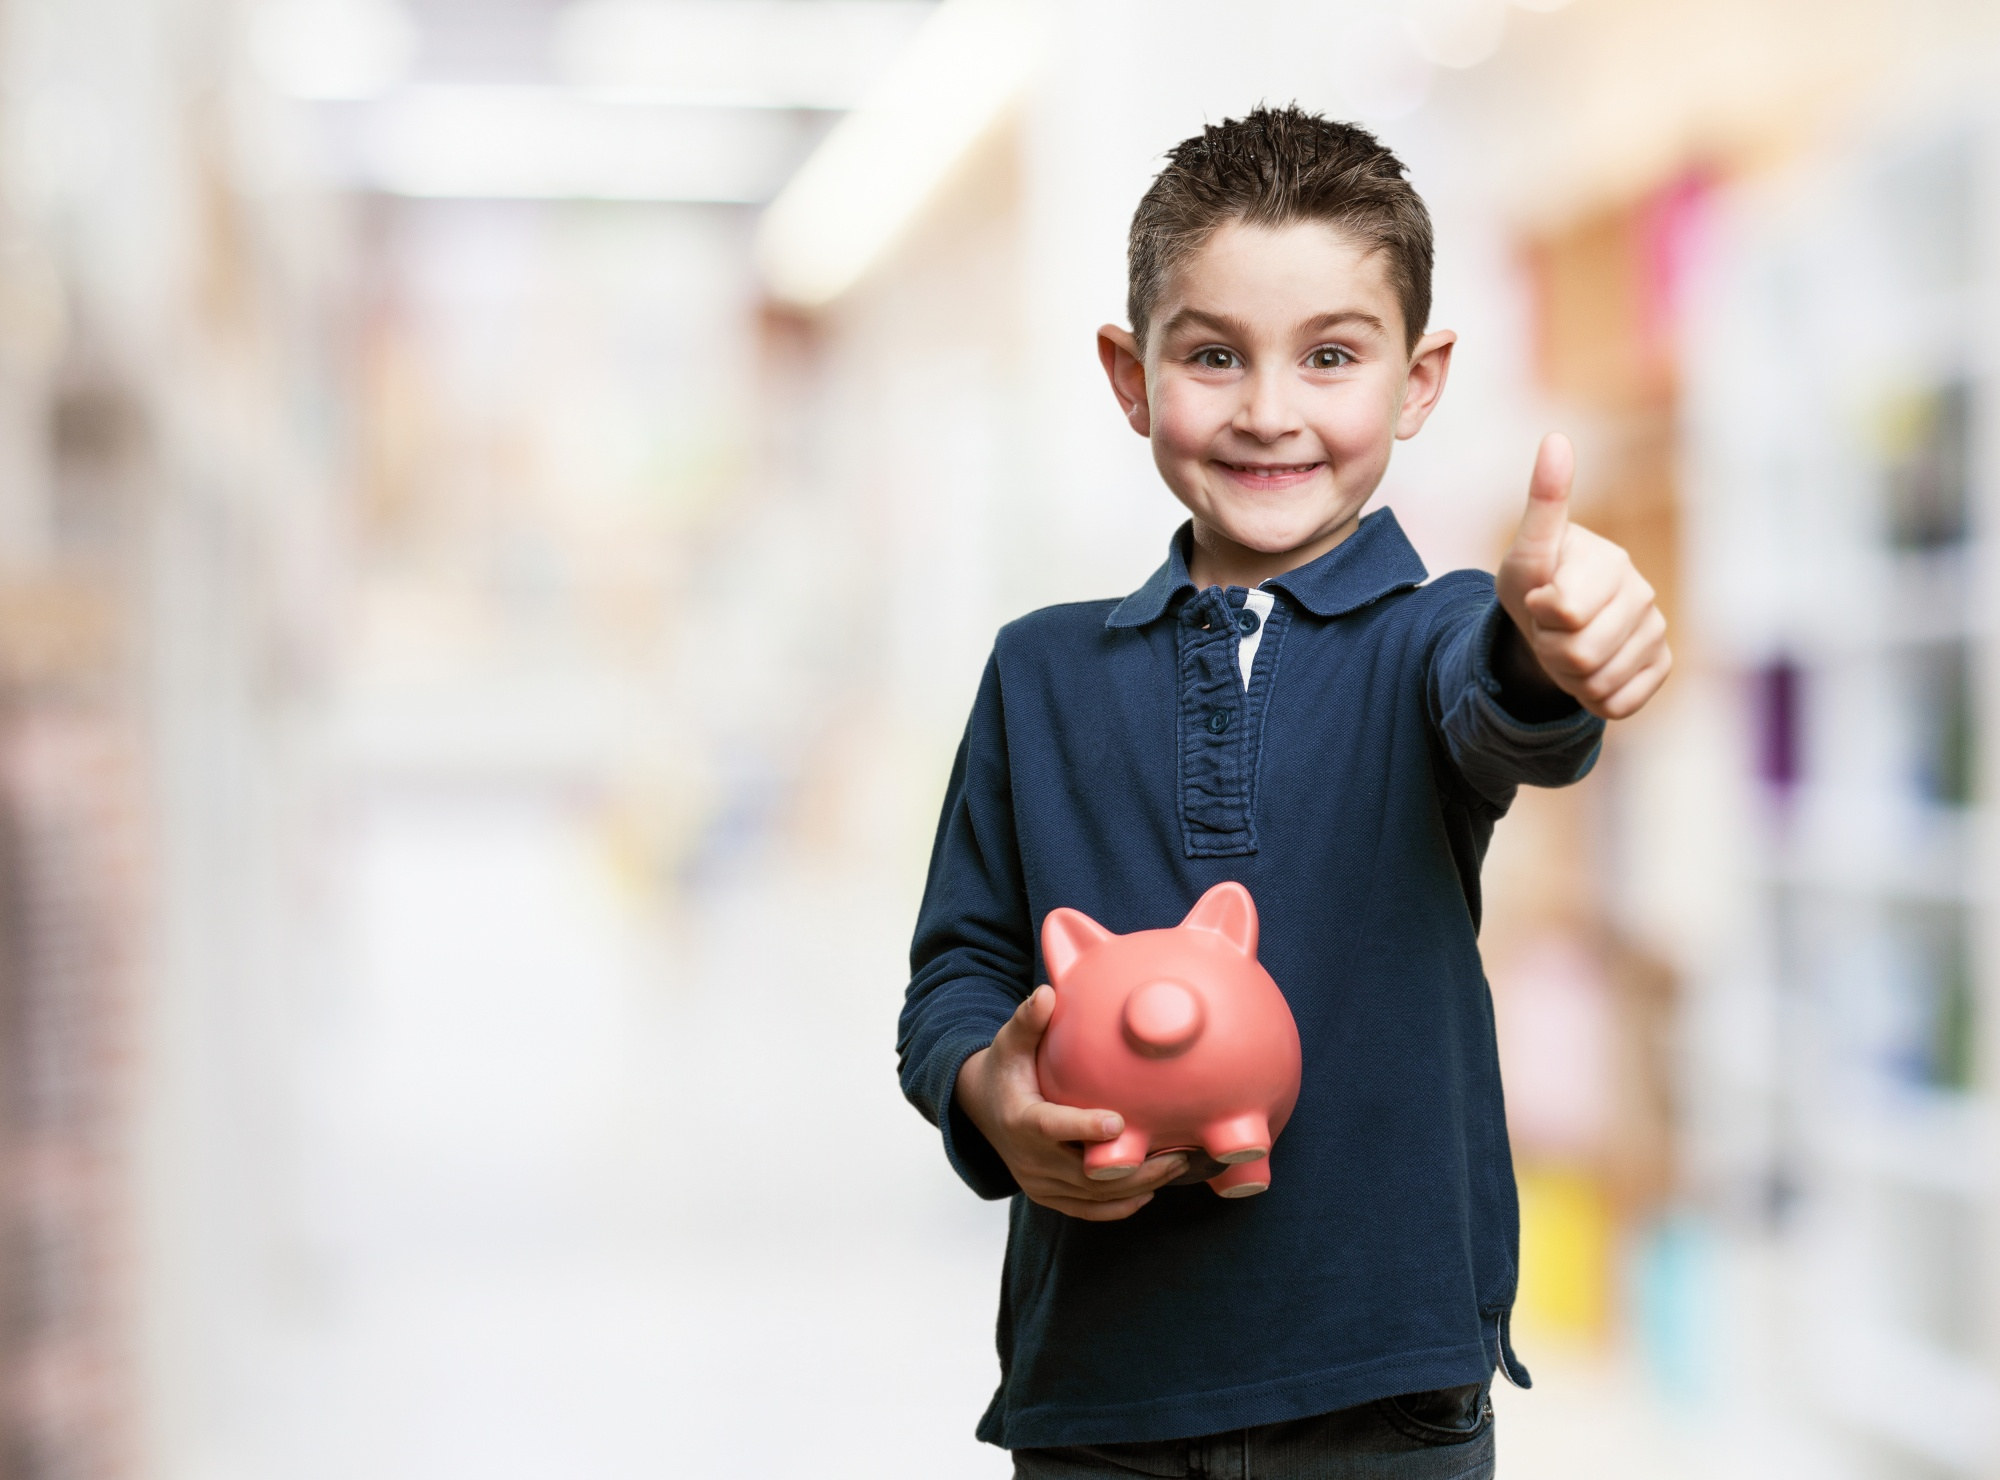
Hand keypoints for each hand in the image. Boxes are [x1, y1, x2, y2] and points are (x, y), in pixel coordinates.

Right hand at [954, 987, 1187, 1220]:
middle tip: (1179, 1154)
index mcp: (1020, 1120)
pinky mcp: (1048, 1197)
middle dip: (1133, 1168)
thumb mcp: (1010, 1043)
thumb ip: (1028, 1021)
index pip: (1052, 1128)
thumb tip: (1046, 993)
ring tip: (1178, 1167)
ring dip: (1138, 1186)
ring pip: (1093, 1196)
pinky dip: (1120, 1206)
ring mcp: (1038, 1183)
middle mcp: (1028, 1159)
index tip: (1119, 1123)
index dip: (1083, 1128)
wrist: (981, 1109)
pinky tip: (1152, 1190)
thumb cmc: (1005, 1069)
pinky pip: (1088, 1210)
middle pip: (1085, 1173)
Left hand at [1495, 433, 1671, 720]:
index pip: (1564, 611)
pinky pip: (1619, 704)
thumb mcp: (1527, 550)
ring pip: (1597, 683)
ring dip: (1568, 677)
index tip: (1539, 599)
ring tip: (1566, 647)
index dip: (1539, 614)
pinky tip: (1590, 670)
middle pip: (1579, 654)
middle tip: (1548, 629)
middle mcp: (1642, 594)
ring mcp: (1656, 630)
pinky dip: (1593, 698)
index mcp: (1611, 562)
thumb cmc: (1535, 580)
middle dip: (1550, 650)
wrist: (1550, 623)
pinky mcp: (1660, 665)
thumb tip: (1556, 438)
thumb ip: (1544, 503)